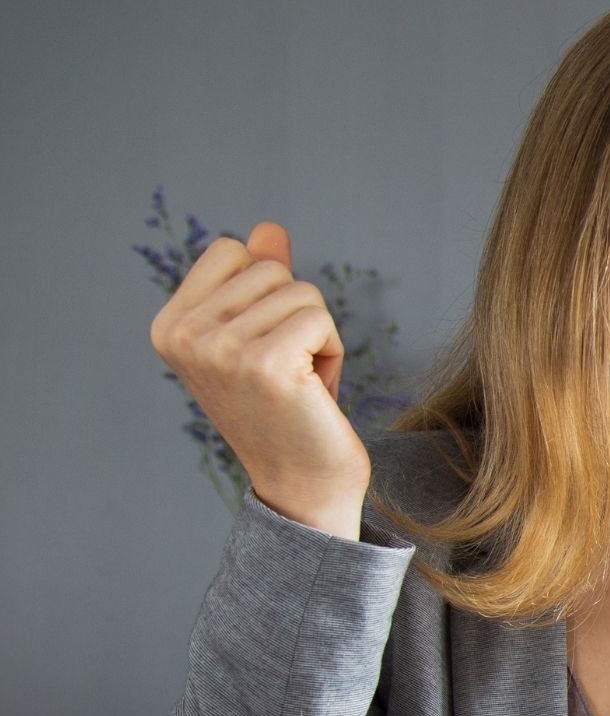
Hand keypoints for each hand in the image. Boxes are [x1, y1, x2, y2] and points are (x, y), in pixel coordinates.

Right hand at [149, 222, 369, 537]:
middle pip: (271, 268)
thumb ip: (259, 284)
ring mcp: (220, 349)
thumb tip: (268, 228)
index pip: (232, 250)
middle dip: (297, 314)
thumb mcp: (262, 339)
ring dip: (318, 336)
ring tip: (301, 383)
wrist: (303, 487)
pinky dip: (333, 351)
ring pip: (301, 291)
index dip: (266, 292)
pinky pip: (319, 317)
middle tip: (289, 372)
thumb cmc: (287, 413)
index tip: (264, 347)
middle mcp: (184, 335)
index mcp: (170, 326)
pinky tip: (316, 390)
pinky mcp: (264, 363)